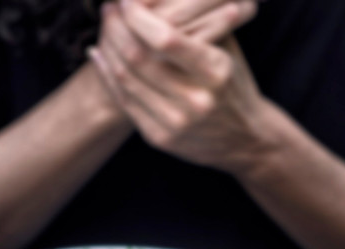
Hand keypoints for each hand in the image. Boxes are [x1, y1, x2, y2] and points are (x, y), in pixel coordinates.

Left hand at [89, 0, 273, 173]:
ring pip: (126, 78)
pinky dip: (107, 74)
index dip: (138, 16)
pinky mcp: (160, 137)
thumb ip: (200, 22)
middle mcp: (196, 100)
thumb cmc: (233, 83)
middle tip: (109, 8)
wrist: (244, 139)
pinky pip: (124, 100)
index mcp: (215, 71)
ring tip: (105, 26)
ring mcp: (176, 123)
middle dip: (117, 27)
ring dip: (108, 47)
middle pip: (139, 57)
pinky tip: (100, 54)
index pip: (165, 39)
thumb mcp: (226, 48)